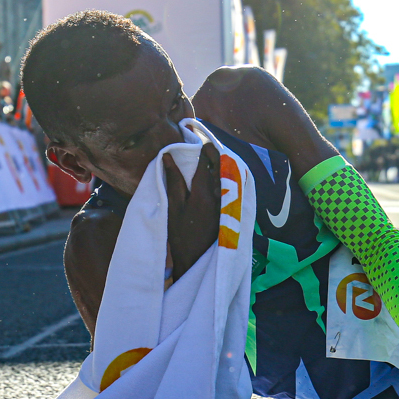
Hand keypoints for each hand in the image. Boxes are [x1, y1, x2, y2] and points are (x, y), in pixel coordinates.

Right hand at [164, 142, 219, 282]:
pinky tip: (218, 175)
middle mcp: (220, 195)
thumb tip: (169, 156)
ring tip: (211, 157)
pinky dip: (224, 176)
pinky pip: (230, 185)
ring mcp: (227, 203)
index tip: (198, 138)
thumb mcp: (173, 207)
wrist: (196, 260)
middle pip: (222, 166)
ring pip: (228, 175)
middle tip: (204, 146)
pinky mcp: (230, 210)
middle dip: (214, 153)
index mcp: (205, 192)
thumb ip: (173, 181)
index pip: (208, 162)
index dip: (204, 148)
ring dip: (220, 164)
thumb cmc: (181, 235)